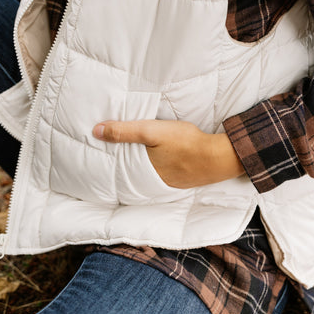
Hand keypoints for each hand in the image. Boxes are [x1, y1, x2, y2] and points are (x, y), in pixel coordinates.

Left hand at [92, 120, 244, 188]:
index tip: (97, 158)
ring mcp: (167, 182)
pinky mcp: (180, 179)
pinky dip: (155, 169)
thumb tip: (95, 131)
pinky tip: (157, 162)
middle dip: (121, 166)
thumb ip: (124, 131)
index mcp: (141, 170)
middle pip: (130, 173)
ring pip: (145, 175)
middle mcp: (152, 181)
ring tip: (131, 158)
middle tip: (110, 157)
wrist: (217, 157)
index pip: (117, 168)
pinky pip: (160, 176)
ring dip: (138, 168)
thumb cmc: (184, 142)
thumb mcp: (151, 131)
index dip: (108, 162)